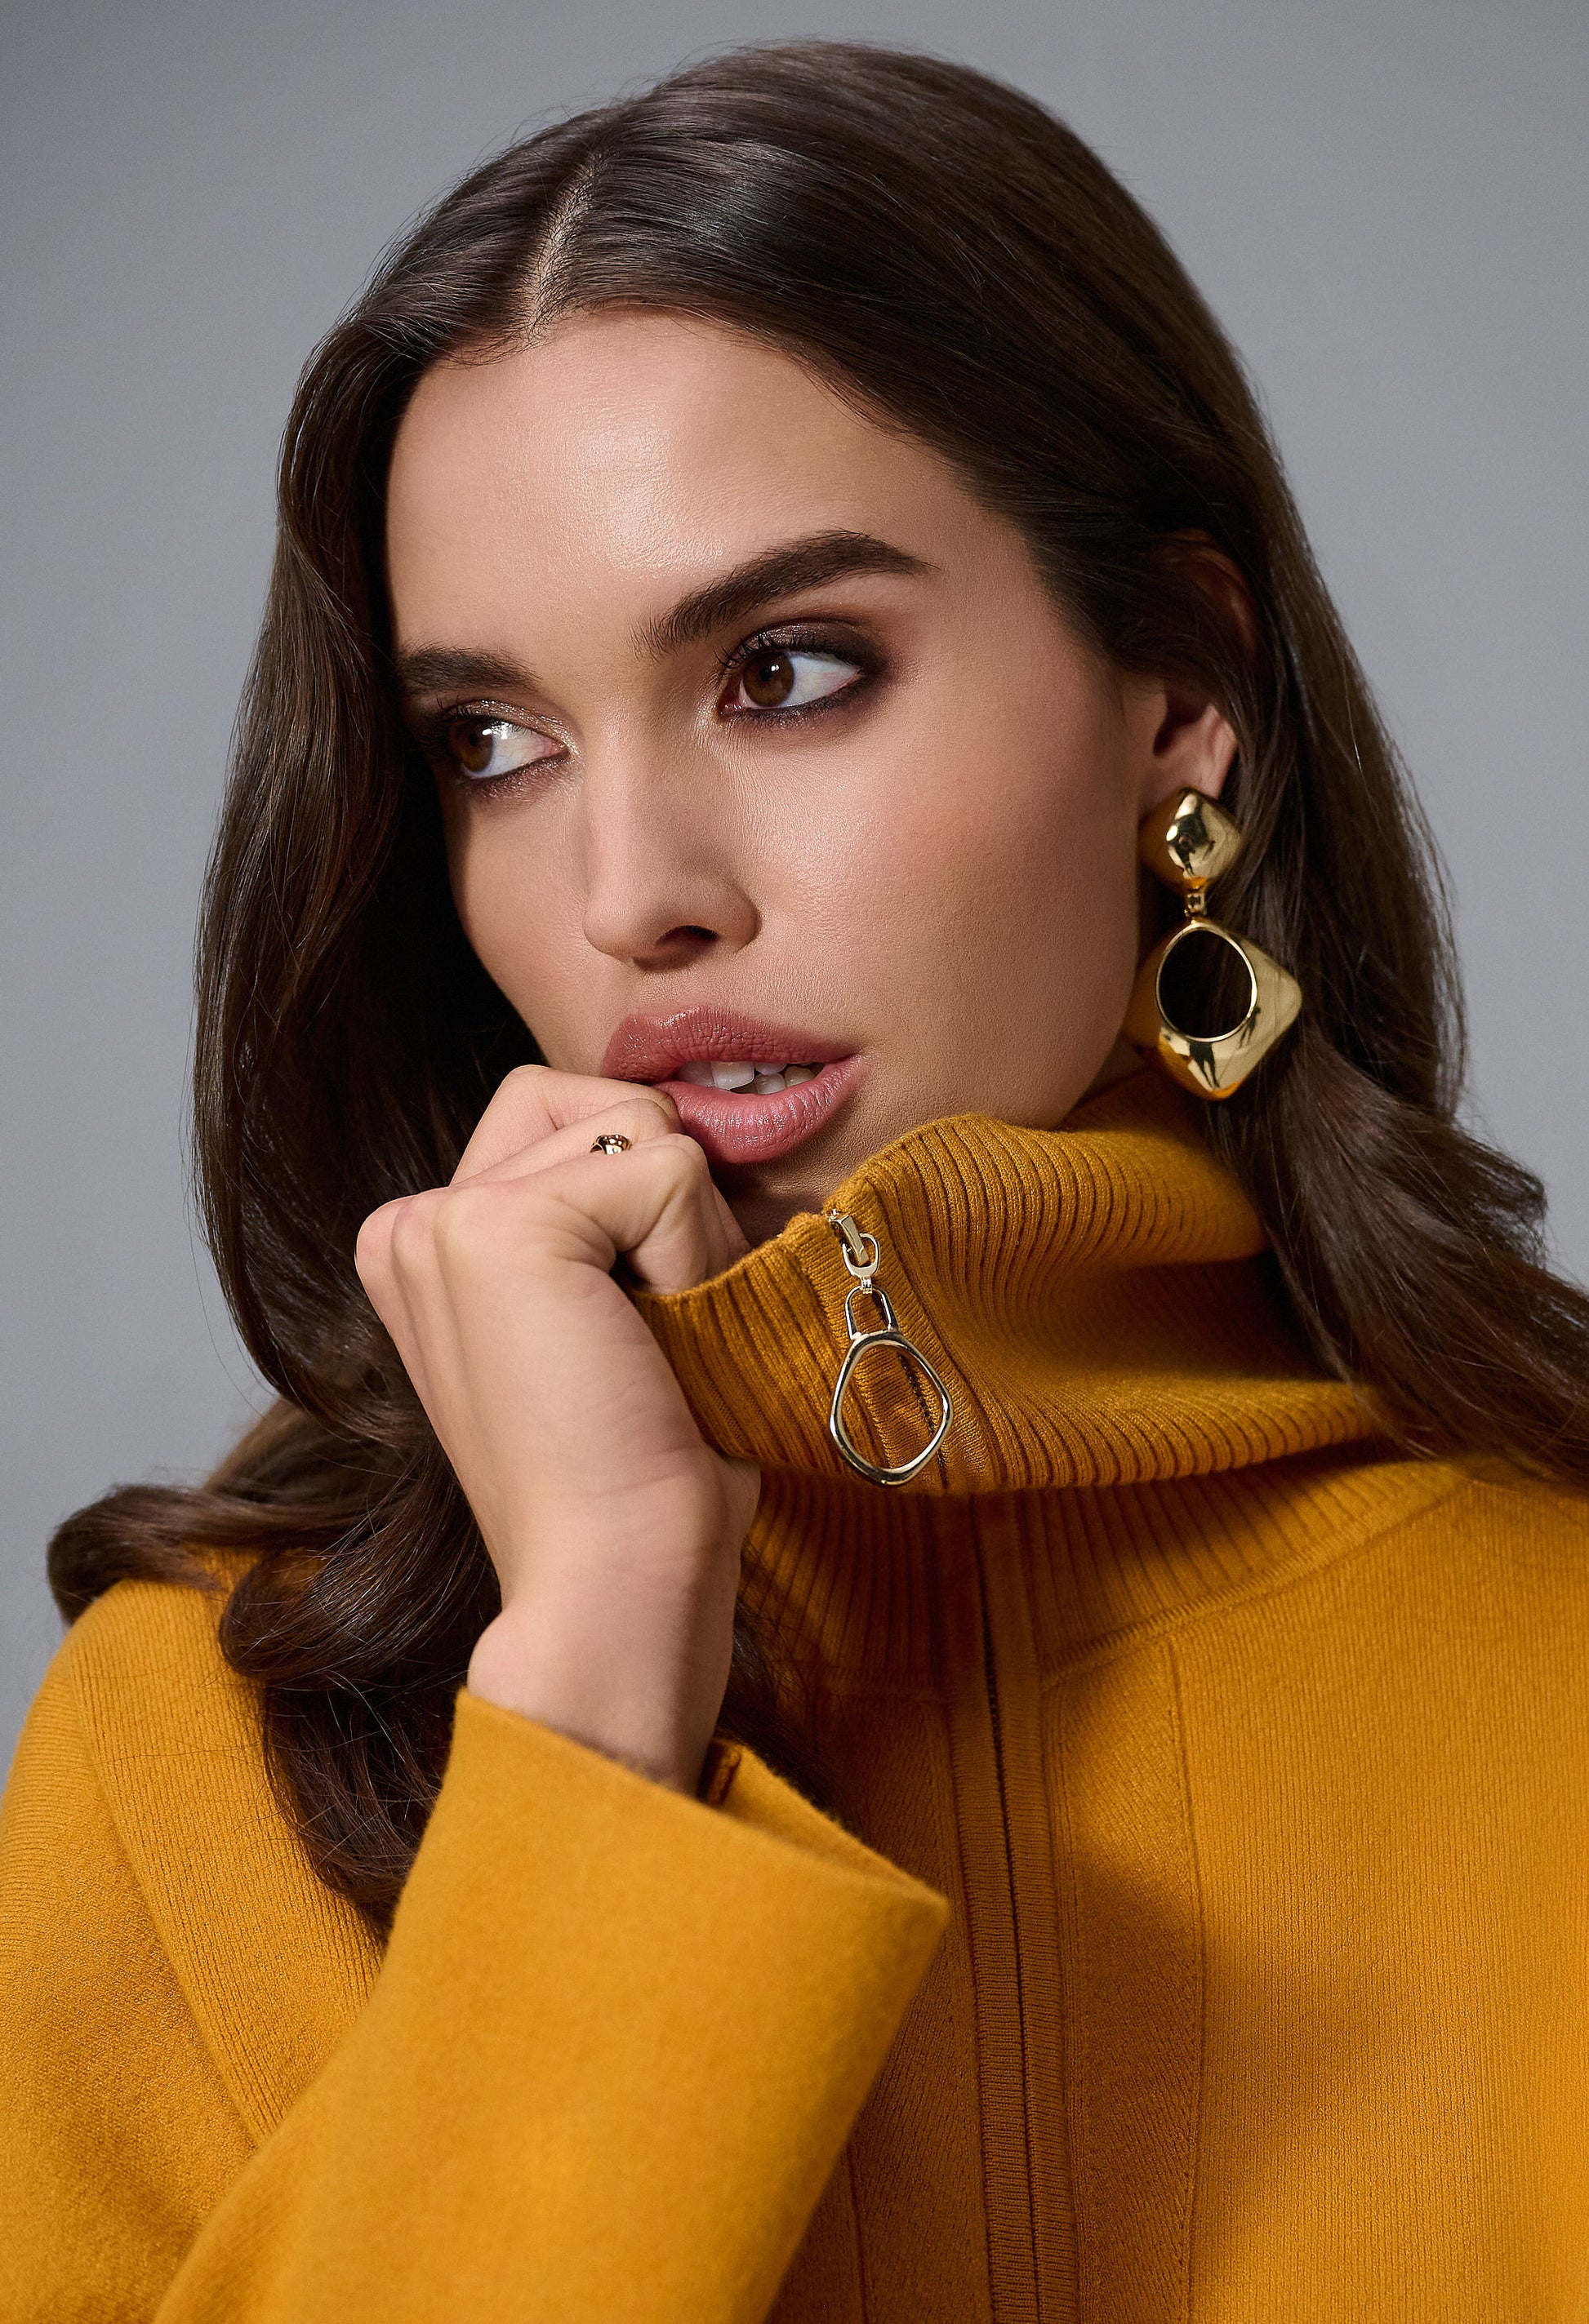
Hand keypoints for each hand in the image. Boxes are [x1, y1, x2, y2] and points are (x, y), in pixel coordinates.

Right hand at [355, 1066, 756, 1792]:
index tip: (625, 1338)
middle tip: (647, 1339)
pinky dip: (697, 1262)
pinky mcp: (497, 1228)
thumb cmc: (639, 1472)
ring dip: (690, 1239)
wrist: (610, 1583)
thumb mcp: (610, 1313)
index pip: (573, 1115)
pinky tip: (656, 1352)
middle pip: (606, 1101)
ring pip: (645, 1127)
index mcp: (424, 1243)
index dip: (649, 1208)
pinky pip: (669, 1170)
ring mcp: (442, 1218)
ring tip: (651, 1349)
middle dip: (669, 1201)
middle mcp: (412, 1221)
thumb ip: (611, 1210)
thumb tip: (699, 1112)